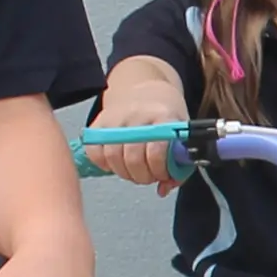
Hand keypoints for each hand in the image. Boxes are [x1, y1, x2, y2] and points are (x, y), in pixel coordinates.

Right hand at [89, 70, 190, 192]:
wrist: (146, 88)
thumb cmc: (166, 115)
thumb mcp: (182, 133)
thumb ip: (179, 164)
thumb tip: (163, 189)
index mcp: (163, 117)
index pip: (157, 150)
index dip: (160, 170)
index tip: (163, 175)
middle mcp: (138, 115)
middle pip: (133, 158)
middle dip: (142, 176)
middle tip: (148, 176)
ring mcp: (116, 118)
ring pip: (113, 157)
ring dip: (125, 173)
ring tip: (134, 171)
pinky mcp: (99, 122)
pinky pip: (94, 151)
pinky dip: (103, 163)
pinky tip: (116, 163)